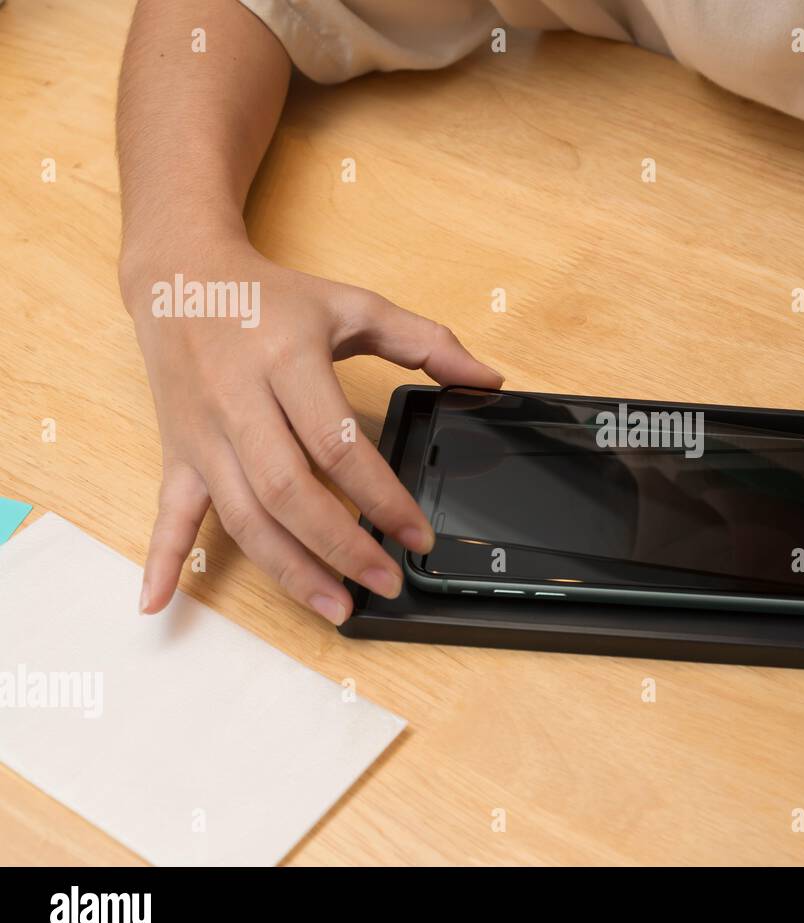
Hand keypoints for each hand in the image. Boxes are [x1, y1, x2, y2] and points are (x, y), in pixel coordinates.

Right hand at [121, 239, 501, 623]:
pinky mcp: (176, 451)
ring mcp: (203, 432)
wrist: (180, 278)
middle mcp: (239, 401)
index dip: (382, 496)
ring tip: (334, 607)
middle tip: (385, 583)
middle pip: (288, 490)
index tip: (417, 535)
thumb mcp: (354, 306)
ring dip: (286, 569)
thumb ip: (425, 341)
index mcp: (288, 360)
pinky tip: (160, 604)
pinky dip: (162, 559)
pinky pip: (168, 510)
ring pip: (241, 514)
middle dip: (340, 547)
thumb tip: (488, 379)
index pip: (338, 443)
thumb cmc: (273, 299)